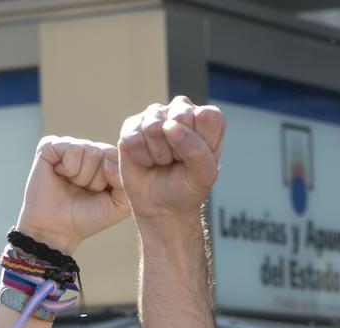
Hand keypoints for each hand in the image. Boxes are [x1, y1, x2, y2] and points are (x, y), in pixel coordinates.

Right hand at [15, 137, 127, 255]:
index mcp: (106, 160)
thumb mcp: (118, 206)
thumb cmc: (86, 217)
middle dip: (96, 180)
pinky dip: (68, 169)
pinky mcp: (50, 145)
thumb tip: (107, 163)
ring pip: (90, 151)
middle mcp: (89, 149)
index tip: (99, 194)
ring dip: (82, 177)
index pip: (120, 157)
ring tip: (71, 185)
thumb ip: (126, 184)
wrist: (56, 230)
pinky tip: (59, 175)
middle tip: (83, 190)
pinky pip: (73, 149)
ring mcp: (70, 145)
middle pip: (106, 153)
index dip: (112, 180)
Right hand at [117, 98, 225, 222]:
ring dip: (158, 154)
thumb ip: (197, 150)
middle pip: (179, 116)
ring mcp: (155, 115)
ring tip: (162, 161)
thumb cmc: (186, 188)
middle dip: (177, 148)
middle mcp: (181, 110)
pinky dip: (141, 157)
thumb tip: (170, 126)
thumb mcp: (204, 177)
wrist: (161, 207)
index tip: (196, 159)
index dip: (200, 142)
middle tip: (177, 161)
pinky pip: (134, 138)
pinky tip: (146, 161)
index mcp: (206, 119)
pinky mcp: (132, 126)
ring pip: (154, 127)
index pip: (207, 116)